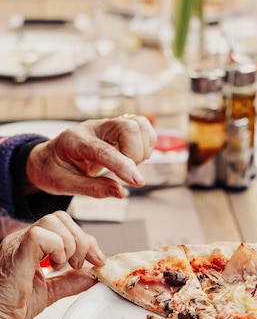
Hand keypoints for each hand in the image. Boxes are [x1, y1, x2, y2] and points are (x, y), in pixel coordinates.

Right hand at [0, 211, 104, 318]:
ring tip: (64, 266)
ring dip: (69, 244)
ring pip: (53, 221)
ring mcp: (17, 244)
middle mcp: (23, 240)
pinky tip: (54, 266)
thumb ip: (70, 281)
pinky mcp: (16, 255)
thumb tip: (93, 275)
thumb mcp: (48, 292)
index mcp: (30, 246)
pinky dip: (57, 248)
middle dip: (82, 240)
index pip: (64, 225)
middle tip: (79, 265)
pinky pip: (40, 235)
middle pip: (62, 218)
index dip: (87, 240)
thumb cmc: (8, 309)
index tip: (98, 260)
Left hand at [25, 115, 156, 198]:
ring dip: (142, 149)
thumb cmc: (54, 171)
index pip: (104, 150)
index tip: (138, 182)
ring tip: (128, 166)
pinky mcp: (117, 128)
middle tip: (126, 174)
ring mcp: (107, 125)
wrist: (48, 158)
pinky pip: (142, 129)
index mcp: (75, 140)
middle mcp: (93, 127)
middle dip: (135, 154)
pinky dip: (145, 145)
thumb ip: (94, 189)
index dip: (124, 165)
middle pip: (128, 127)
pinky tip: (132, 159)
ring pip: (138, 125)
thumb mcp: (65, 185)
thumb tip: (122, 193)